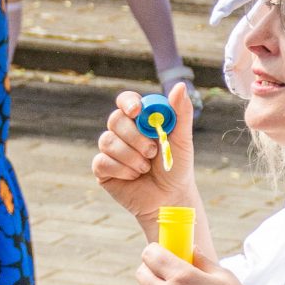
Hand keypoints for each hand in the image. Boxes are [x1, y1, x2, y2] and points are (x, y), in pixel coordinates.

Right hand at [92, 83, 198, 225]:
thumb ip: (181, 114)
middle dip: (135, 137)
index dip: (128, 103)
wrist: (169, 198)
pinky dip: (121, 170)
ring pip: (107, 141)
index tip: (137, 111)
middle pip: (115, 120)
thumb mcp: (182, 140)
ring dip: (131, 157)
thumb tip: (180, 86)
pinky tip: (133, 177)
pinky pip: (103, 161)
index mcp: (140, 121)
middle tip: (152, 151)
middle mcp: (122, 132)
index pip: (126, 101)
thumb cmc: (176, 168)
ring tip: (145, 168)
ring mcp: (110, 150)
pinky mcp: (102, 168)